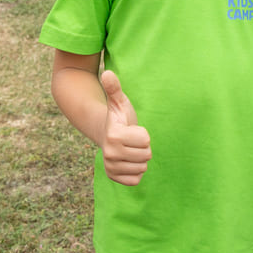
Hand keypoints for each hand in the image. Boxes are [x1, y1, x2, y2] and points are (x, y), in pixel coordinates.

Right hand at [100, 70, 150, 184]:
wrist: (106, 135)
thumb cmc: (119, 117)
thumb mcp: (119, 101)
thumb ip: (114, 88)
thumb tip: (107, 72)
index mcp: (114, 135)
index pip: (146, 140)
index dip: (143, 134)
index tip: (132, 130)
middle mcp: (109, 153)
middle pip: (146, 155)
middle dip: (143, 147)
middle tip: (132, 141)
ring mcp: (111, 167)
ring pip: (143, 167)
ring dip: (140, 158)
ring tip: (130, 149)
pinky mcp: (114, 178)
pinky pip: (137, 180)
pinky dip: (136, 171)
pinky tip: (128, 161)